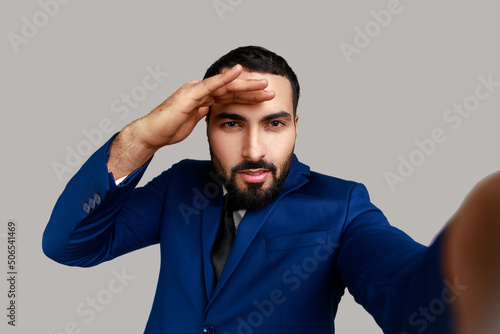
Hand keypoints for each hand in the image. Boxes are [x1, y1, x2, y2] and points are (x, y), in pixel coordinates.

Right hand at [136, 64, 274, 148]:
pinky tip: (238, 72)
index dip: (248, 96)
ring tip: (263, 83)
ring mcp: (195, 90)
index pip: (230, 95)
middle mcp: (201, 90)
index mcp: (203, 97)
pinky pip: (210, 85)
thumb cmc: (169, 128)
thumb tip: (212, 109)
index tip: (265, 98)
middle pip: (231, 88)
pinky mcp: (190, 94)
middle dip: (252, 89)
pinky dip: (225, 77)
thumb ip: (202, 113)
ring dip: (246, 84)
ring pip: (225, 85)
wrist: (152, 133)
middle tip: (271, 89)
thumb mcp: (192, 122)